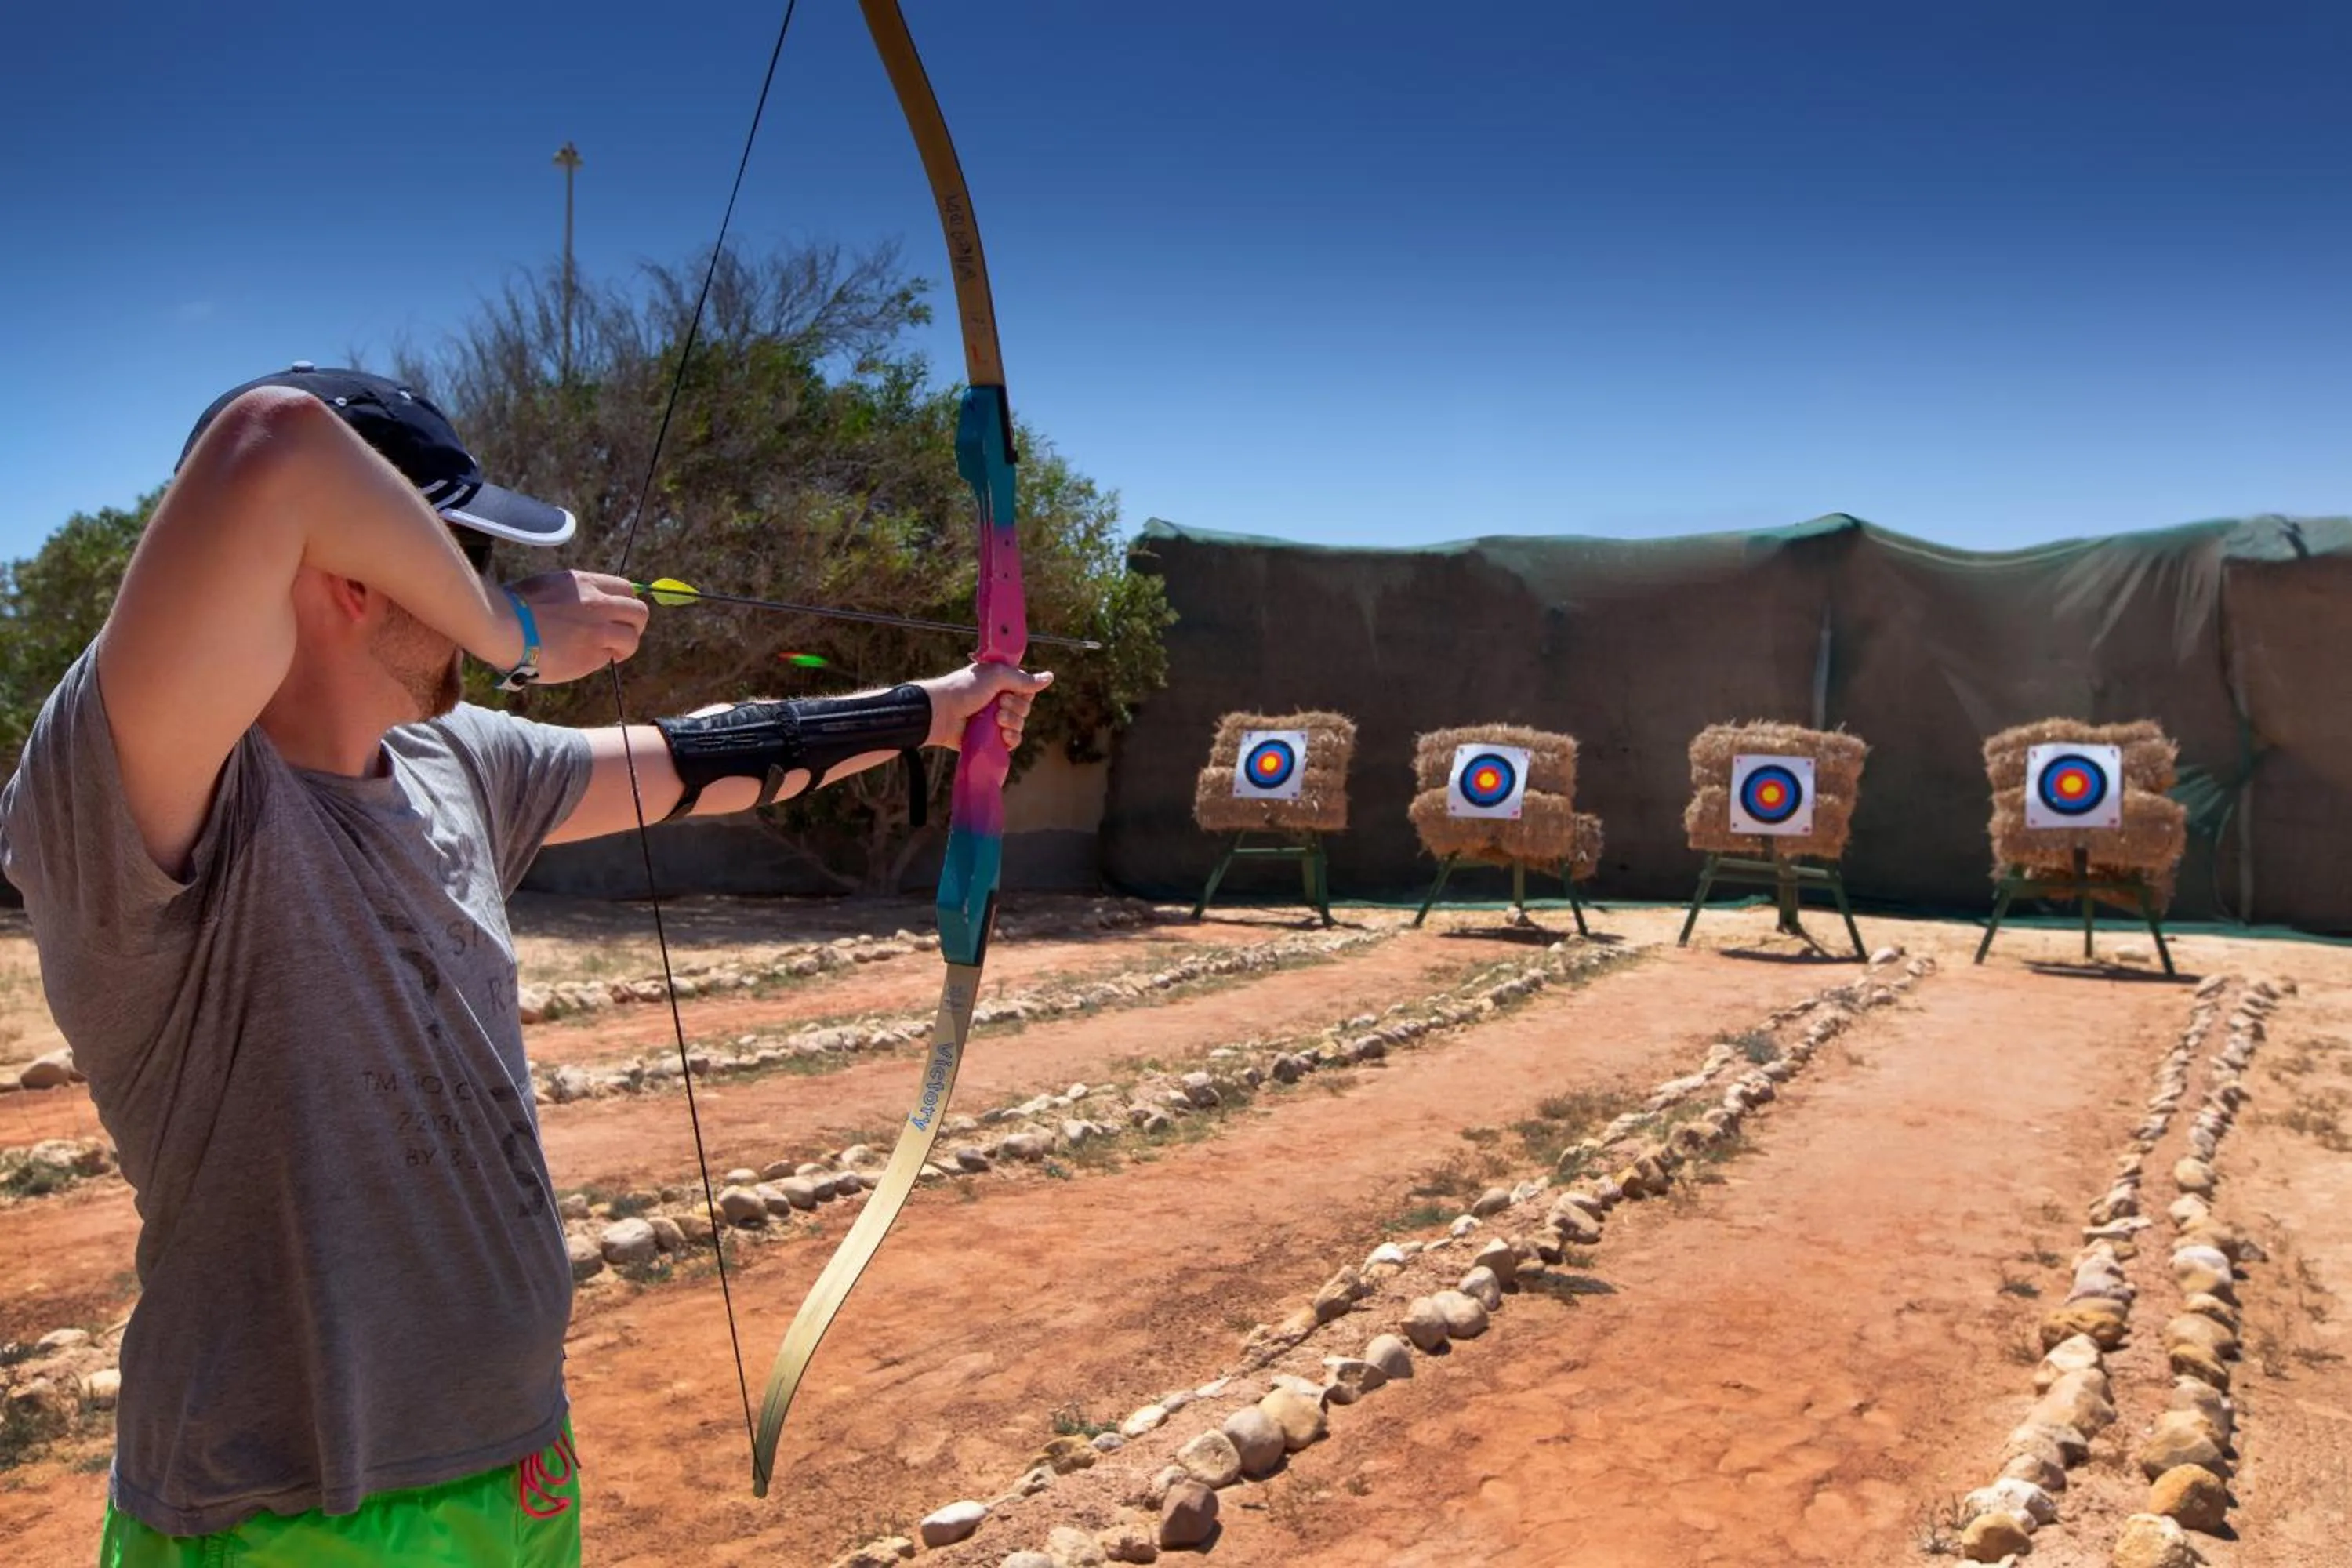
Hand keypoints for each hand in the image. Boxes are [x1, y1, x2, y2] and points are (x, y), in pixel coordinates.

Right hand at [501, 572, 650, 683]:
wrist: (504, 626)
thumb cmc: (516, 605)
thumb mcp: (549, 585)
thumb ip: (575, 593)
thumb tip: (588, 604)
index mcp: (586, 583)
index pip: (626, 589)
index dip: (626, 604)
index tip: (618, 614)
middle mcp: (598, 604)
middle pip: (639, 612)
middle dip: (635, 625)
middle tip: (622, 636)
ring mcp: (598, 630)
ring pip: (632, 639)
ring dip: (625, 647)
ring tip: (610, 653)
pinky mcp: (592, 655)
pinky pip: (610, 658)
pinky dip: (603, 660)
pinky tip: (584, 660)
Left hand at [919, 662, 1053, 751]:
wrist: (940, 712)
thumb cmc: (964, 689)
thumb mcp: (995, 677)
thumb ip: (1023, 680)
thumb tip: (1050, 677)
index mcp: (1000, 683)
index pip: (1026, 689)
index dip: (1024, 692)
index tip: (1011, 691)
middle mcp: (998, 701)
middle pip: (1025, 707)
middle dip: (1016, 708)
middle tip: (999, 704)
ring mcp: (994, 721)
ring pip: (1019, 725)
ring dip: (1012, 722)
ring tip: (996, 720)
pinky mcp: (990, 739)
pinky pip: (1012, 741)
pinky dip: (1010, 739)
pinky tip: (1002, 736)